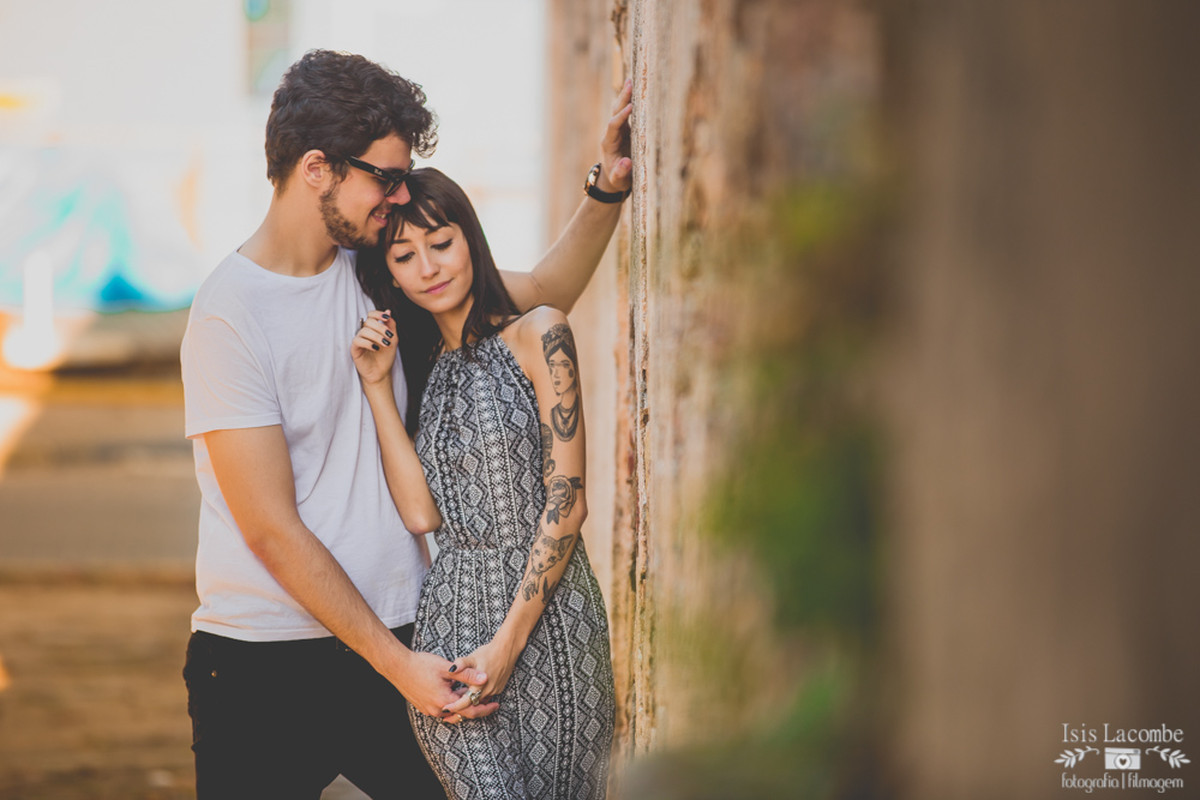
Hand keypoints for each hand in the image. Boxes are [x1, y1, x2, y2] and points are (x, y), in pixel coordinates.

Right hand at [351, 309, 396, 384]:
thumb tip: (388, 311)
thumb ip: (391, 325)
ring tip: (385, 344)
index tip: (386, 318)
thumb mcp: (393, 339)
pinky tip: (375, 348)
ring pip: (364, 331)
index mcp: (373, 328)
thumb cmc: (386, 356)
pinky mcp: (354, 349)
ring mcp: (359, 340)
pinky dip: (368, 343)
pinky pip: (358, 341)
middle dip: (380, 327)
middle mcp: (364, 332)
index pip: (371, 315)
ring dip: (376, 336)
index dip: (378, 314)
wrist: (381, 372)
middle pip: (368, 322)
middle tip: (389, 336)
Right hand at [392, 649, 497, 722]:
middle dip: (476, 707)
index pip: (471, 711)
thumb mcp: (447, 668)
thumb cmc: (421, 665)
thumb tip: (485, 678)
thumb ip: (467, 674)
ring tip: (473, 695)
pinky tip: (455, 692)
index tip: (496, 705)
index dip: (485, 708)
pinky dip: (452, 703)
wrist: (397, 666)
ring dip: (463, 705)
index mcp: (445, 701)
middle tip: (489, 701)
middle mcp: (437, 710)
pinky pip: (442, 709)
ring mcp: (429, 709)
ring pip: (452, 712)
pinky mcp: (423, 706)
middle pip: (462, 714)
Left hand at [440, 633, 520, 717]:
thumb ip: (460, 664)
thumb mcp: (472, 657)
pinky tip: (473, 691)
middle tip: (449, 710)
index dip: (454, 707)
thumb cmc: (488, 652)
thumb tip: (450, 669)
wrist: (507, 649)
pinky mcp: (499, 688)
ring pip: (480, 701)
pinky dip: (479, 696)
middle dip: (461, 708)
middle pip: (472, 705)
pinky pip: (487, 696)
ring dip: (471, 702)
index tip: (445, 709)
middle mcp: (488, 691)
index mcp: (479, 686)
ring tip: (459, 701)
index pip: (465, 703)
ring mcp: (495, 691)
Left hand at [597, 78, 632, 194]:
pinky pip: (627, 113)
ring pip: (620, 109)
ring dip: (625, 96)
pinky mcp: (625, 130)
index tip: (631, 107)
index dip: (621, 116)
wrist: (614, 179)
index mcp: (608, 143)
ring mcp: (618, 130)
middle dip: (622, 98)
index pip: (613, 126)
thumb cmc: (618, 180)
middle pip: (615, 112)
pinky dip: (631, 101)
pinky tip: (636, 89)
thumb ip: (621, 172)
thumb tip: (626, 163)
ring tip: (632, 80)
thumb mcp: (619, 180)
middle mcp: (611, 133)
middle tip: (630, 83)